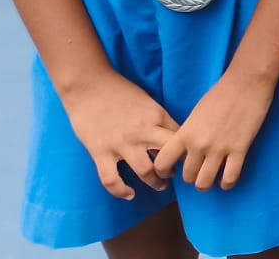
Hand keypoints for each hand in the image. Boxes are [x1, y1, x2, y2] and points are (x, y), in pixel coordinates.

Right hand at [62, 71, 179, 200]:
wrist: (88, 85)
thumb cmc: (120, 90)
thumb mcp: (148, 101)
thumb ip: (159, 119)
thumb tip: (174, 135)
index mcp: (157, 116)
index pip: (180, 138)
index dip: (187, 150)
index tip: (189, 158)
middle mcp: (143, 131)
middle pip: (169, 156)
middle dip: (176, 168)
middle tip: (177, 174)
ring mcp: (121, 143)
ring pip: (146, 171)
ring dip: (156, 182)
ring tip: (160, 184)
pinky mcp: (100, 152)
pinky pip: (112, 180)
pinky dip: (121, 191)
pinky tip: (129, 194)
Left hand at [152, 68, 275, 190]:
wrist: (247, 80)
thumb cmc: (222, 92)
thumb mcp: (196, 113)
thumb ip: (189, 133)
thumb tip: (186, 150)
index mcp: (185, 133)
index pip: (162, 163)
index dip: (164, 171)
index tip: (172, 170)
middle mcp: (199, 144)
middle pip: (187, 177)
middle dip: (192, 177)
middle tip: (200, 170)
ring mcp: (220, 148)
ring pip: (205, 183)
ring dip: (208, 183)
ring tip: (213, 176)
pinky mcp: (240, 149)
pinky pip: (230, 178)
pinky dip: (227, 183)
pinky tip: (227, 178)